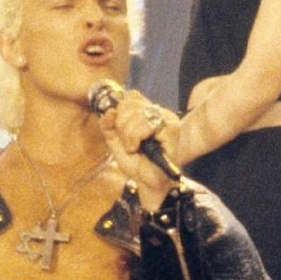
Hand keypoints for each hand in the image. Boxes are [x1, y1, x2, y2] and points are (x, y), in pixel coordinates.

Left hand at [98, 89, 180, 208]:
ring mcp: (168, 119)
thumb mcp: (115, 141)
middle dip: (122, 126)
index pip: (131, 96)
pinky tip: (138, 148)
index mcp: (149, 111)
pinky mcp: (172, 130)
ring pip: (135, 115)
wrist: (149, 182)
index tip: (122, 132)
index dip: (120, 113)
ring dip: (128, 136)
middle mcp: (160, 112)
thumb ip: (108, 124)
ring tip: (134, 148)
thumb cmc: (136, 162)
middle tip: (129, 143)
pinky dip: (134, 139)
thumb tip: (109, 110)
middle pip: (130, 104)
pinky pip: (144, 126)